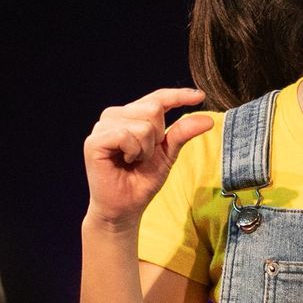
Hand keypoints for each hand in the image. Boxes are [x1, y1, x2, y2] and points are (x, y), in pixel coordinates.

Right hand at [83, 88, 213, 231]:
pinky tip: (124, 161)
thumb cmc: (142, 180)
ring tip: (132, 161)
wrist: (125, 207)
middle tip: (144, 156)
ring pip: (142, 124)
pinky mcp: (94, 141)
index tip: (200, 96)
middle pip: (153, 108)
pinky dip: (132, 152)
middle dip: (157, 137)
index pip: (157, 98)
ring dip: (145, 149)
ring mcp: (102, 127)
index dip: (179, 95)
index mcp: (130, 115)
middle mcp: (114, 115)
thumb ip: (183, 133)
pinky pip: (125, 136)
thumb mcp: (168, 153)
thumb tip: (208, 119)